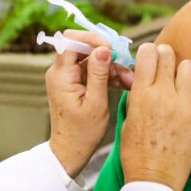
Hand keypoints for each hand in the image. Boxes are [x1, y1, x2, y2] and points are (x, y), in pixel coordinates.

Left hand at [46, 30, 131, 176]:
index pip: (71, 41)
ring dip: (111, 66)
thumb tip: (103, 48)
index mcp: (61, 75)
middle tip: (125, 62)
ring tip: (130, 80)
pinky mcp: (75, 83)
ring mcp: (68, 77)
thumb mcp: (96, 102)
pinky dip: (108, 75)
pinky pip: (93, 70)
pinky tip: (124, 84)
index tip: (111, 48)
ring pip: (92, 59)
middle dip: (106, 53)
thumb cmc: (82, 132)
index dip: (91, 39)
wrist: (71, 151)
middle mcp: (61, 72)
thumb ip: (99, 73)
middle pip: (83, 47)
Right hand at [120, 44, 190, 190]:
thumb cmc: (136, 153)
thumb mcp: (128, 120)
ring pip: (189, 66)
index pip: (148, 53)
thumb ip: (137, 95)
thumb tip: (142, 78)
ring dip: (184, 71)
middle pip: (169, 54)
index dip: (150, 52)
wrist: (154, 179)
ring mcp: (182, 104)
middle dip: (167, 56)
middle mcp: (162, 95)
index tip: (151, 57)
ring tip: (181, 83)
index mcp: (140, 94)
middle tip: (167, 65)